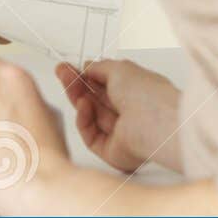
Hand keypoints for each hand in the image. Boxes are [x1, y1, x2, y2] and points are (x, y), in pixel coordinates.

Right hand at [56, 58, 182, 173]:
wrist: (156, 123)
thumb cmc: (148, 95)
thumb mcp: (120, 68)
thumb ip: (100, 67)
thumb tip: (88, 66)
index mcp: (136, 93)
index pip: (105, 85)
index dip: (86, 75)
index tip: (69, 67)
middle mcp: (129, 113)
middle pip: (95, 99)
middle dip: (77, 84)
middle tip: (61, 72)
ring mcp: (120, 133)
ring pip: (90, 115)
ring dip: (78, 98)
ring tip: (69, 84)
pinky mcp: (112, 151)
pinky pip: (90, 135)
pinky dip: (83, 119)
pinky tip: (83, 105)